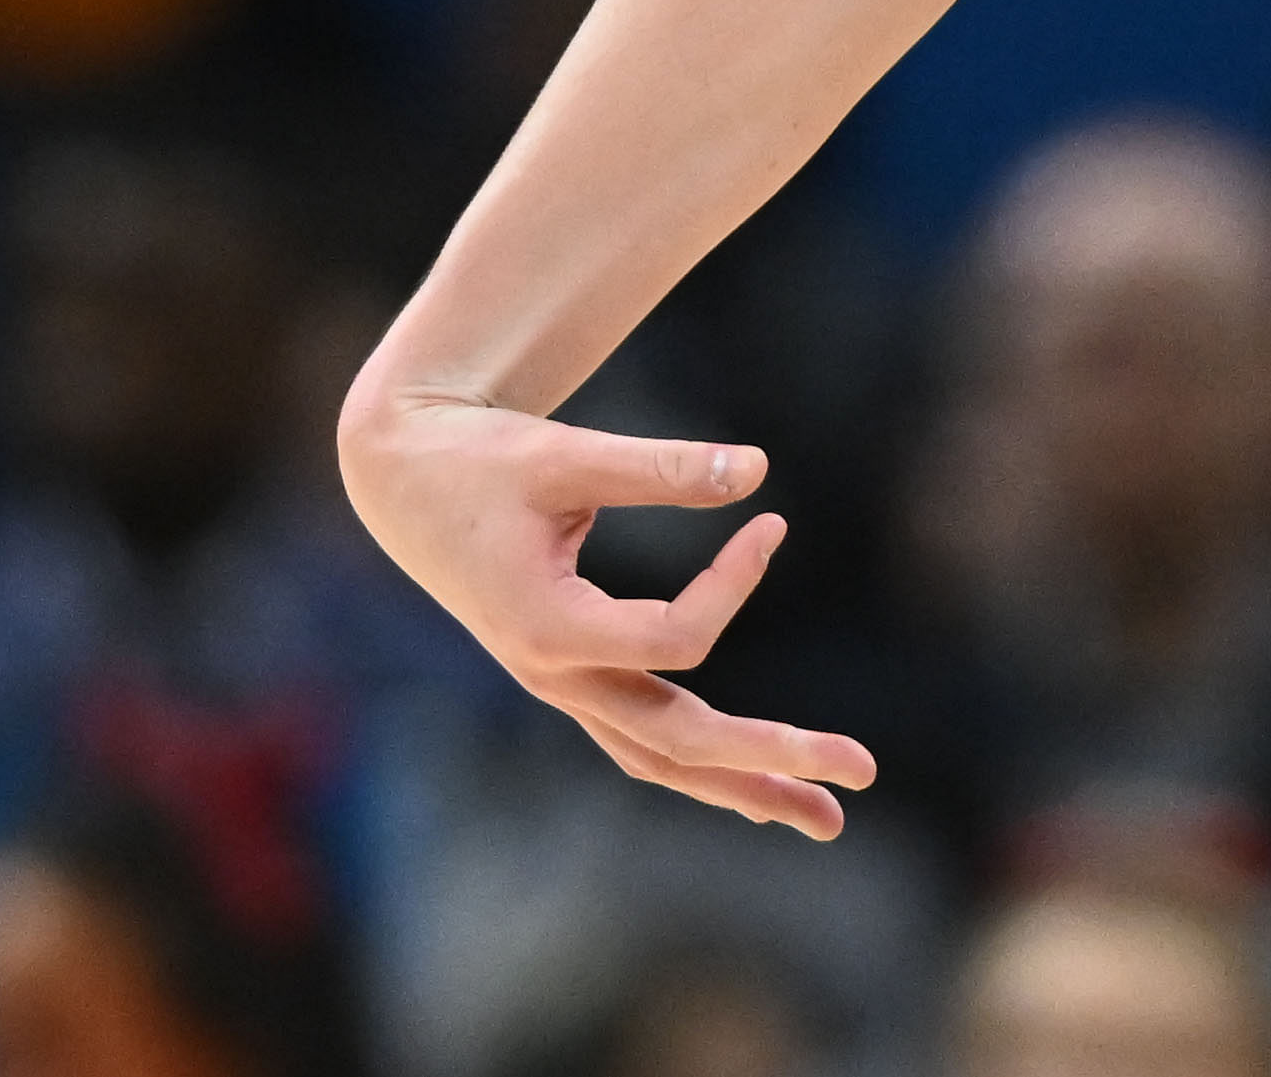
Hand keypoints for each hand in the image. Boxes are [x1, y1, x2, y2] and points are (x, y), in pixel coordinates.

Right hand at [339, 386, 875, 832]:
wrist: (404, 479)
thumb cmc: (480, 458)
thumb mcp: (566, 453)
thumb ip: (658, 466)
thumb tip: (758, 470)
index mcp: (548, 629)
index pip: (675, 641)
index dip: (734, 586)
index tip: (771, 526)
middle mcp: (554, 675)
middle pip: (677, 742)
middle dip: (773, 760)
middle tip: (865, 772)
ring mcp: (559, 686)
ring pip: (658, 758)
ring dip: (743, 788)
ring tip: (824, 817)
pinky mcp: (568, 676)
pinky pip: (640, 739)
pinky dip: (700, 764)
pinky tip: (758, 784)